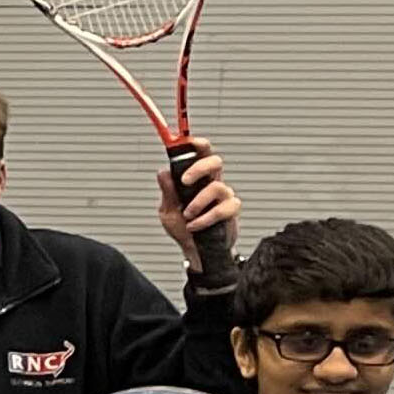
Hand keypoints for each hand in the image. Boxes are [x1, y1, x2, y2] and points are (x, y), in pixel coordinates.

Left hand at [157, 138, 238, 263]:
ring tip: (187, 215)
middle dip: (199, 167)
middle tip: (185, 181)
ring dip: (198, 202)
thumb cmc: (183, 229)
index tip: (188, 141)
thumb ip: (167, 192)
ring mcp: (224, 196)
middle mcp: (212, 183)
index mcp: (197, 179)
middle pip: (215, 161)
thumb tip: (163, 172)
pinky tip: (194, 226)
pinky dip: (205, 218)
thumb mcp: (168, 211)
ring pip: (216, 187)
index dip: (197, 144)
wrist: (194, 252)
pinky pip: (222, 208)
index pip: (201, 154)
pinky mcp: (231, 211)